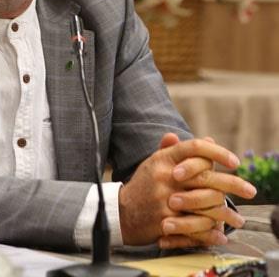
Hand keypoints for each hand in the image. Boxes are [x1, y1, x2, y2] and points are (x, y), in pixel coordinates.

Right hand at [118, 134, 255, 246]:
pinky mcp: (165, 220)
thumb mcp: (157, 161)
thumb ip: (181, 150)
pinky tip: (220, 233)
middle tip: (250, 189)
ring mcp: (165, 199)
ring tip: (237, 218)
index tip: (235, 162)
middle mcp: (166, 176)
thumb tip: (208, 139)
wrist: (121, 211)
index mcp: (164, 159)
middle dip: (232, 183)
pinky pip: (195, 226)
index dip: (217, 152)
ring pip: (205, 203)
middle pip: (206, 176)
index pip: (195, 148)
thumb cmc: (145, 185)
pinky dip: (210, 232)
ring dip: (225, 212)